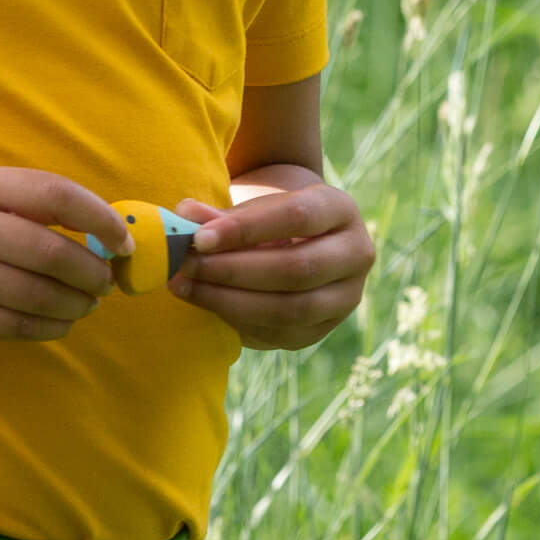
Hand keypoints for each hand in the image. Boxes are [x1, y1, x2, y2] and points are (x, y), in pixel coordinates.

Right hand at [0, 167, 132, 341]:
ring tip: (87, 304)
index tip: (123, 239)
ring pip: (34, 294)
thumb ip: (18, 203)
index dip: (98, 218)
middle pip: (48, 251)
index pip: (51, 194)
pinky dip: (47, 327)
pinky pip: (11, 326)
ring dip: (75, 304)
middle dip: (92, 272)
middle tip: (107, 281)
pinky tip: (60, 323)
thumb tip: (97, 231)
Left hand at [167, 175, 373, 349]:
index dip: (246, 229)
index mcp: (339, 209)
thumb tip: (184, 216)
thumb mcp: (251, 206)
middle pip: (296, 268)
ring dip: (230, 301)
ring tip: (185, 286)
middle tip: (186, 266)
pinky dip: (239, 321)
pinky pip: (281, 333)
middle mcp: (355, 254)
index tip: (199, 238)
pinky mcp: (323, 329)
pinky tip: (204, 305)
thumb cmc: (268, 217)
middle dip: (233, 270)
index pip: (297, 217)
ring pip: (291, 308)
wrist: (296, 240)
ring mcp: (345, 297)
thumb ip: (219, 214)